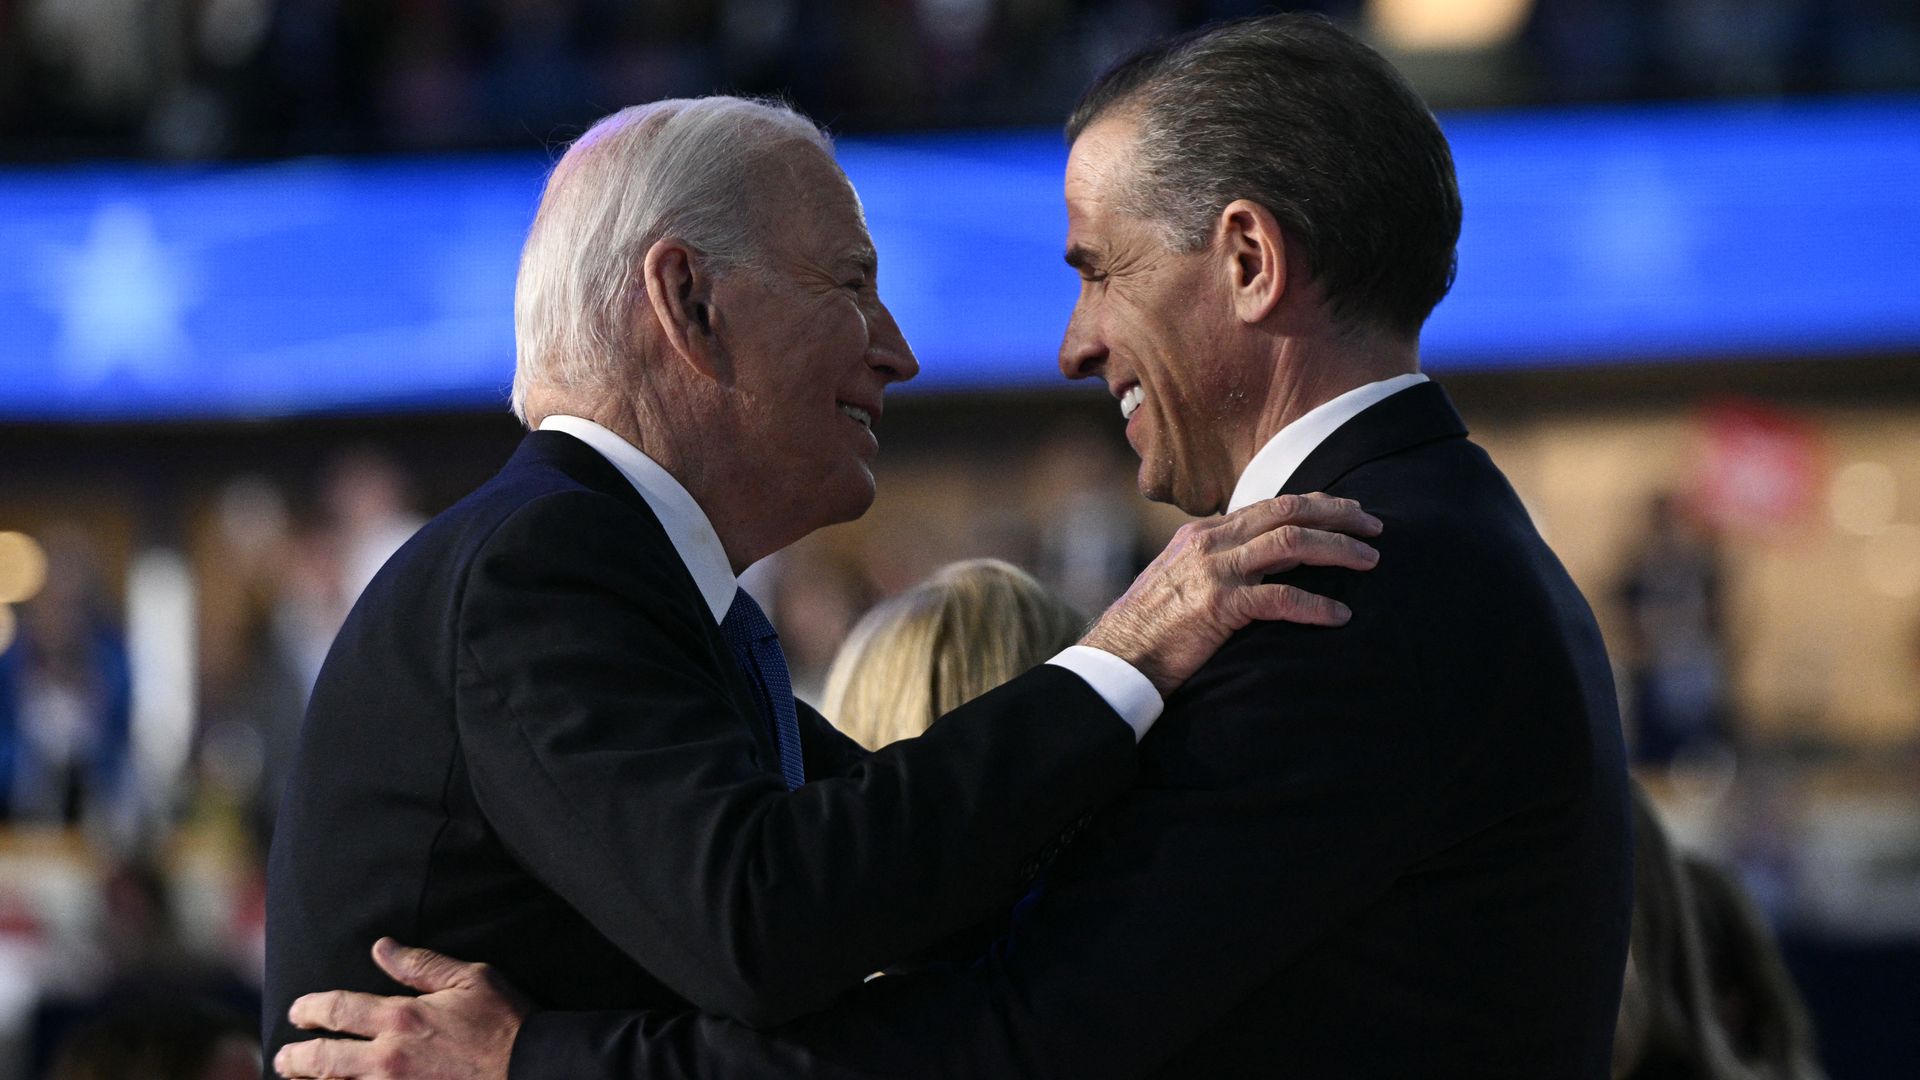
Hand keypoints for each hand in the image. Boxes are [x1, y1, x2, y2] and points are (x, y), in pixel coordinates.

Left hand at [275, 937, 530, 1079]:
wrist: (533, 1069)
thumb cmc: (505, 1022)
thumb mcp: (470, 978)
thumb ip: (421, 964)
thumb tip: (382, 947)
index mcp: (401, 1018)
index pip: (338, 1010)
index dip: (310, 1009)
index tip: (298, 1012)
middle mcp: (388, 1058)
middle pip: (324, 1061)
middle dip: (296, 1060)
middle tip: (283, 1060)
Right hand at [1081, 493, 1381, 694]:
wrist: (1118, 659)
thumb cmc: (1151, 629)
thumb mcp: (1183, 581)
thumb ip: (1218, 566)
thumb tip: (1260, 567)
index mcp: (1203, 533)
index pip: (1270, 505)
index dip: (1315, 504)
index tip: (1349, 510)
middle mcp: (1210, 542)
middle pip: (1287, 512)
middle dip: (1337, 515)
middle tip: (1375, 525)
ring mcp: (1213, 571)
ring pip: (1290, 544)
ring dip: (1337, 549)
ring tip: (1370, 561)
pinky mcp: (1218, 606)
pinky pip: (1280, 598)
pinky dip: (1315, 605)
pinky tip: (1340, 616)